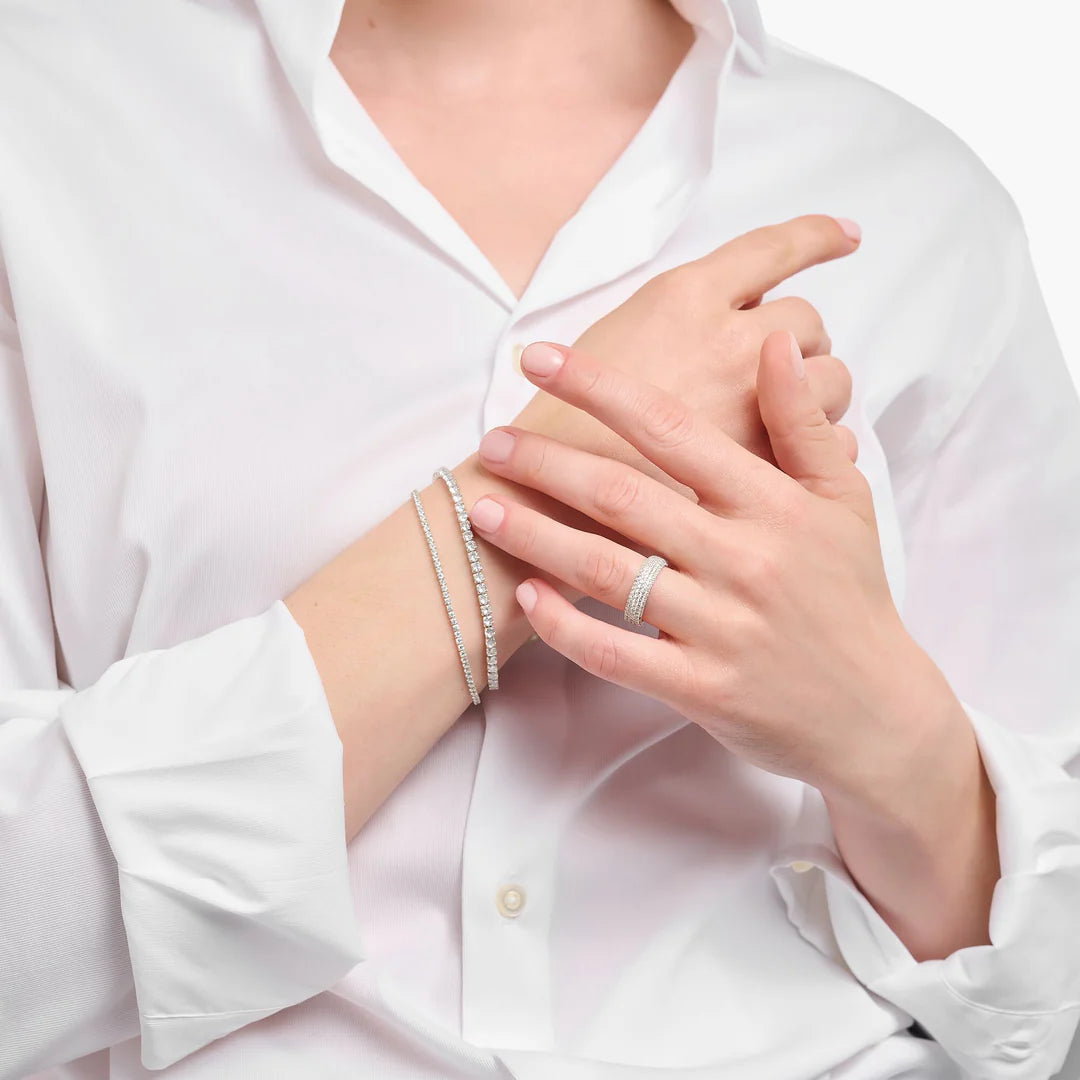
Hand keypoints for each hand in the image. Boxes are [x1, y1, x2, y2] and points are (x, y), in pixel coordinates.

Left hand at [470, 334, 968, 813]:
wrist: (875, 710)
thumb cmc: (850, 594)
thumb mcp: (844, 499)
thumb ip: (803, 423)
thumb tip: (773, 343)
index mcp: (772, 504)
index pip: (671, 429)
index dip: (599, 389)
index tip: (540, 359)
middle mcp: (742, 560)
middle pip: (622, 498)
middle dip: (547, 464)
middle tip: (494, 443)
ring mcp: (719, 628)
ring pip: (607, 573)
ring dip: (536, 537)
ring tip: (483, 510)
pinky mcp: (701, 689)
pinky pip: (616, 655)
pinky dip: (565, 627)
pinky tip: (528, 596)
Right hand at [512, 214, 861, 488]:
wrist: (543, 498)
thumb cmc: (564, 422)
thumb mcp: (611, 338)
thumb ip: (678, 320)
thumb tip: (732, 316)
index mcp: (683, 297)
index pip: (772, 249)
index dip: (817, 238)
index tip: (845, 236)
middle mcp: (727, 339)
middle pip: (805, 320)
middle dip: (799, 343)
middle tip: (772, 370)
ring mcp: (751, 404)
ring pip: (827, 380)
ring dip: (814, 395)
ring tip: (780, 418)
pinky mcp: (762, 464)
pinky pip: (826, 442)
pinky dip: (818, 446)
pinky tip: (795, 459)